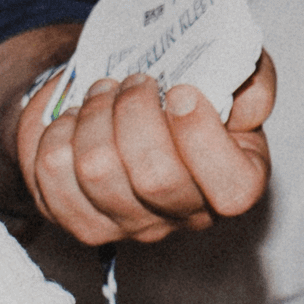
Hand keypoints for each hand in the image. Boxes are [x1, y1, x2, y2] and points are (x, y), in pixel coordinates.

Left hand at [19, 52, 275, 245]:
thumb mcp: (231, 78)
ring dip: (92, 115)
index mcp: (234, 184)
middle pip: (155, 179)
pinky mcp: (79, 217)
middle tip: (132, 82)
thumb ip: (252, 80)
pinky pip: (51, 173)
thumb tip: (248, 99)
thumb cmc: (183, 94)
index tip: (181, 91)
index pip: (232, 190)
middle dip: (134, 112)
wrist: (125, 110)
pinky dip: (54, 131)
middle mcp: (187, 215)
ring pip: (97, 172)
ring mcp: (131, 224)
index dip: (201, 137)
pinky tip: (73, 122)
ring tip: (102, 95)